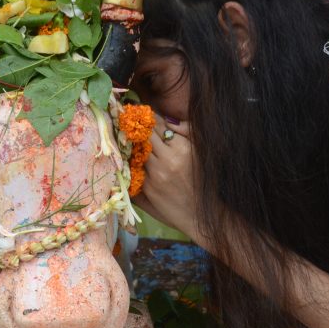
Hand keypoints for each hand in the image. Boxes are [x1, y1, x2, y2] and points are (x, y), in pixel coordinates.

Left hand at [133, 118, 204, 241]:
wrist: (200, 215)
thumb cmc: (202, 181)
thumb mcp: (201, 152)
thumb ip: (187, 131)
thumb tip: (167, 118)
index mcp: (183, 148)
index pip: (158, 124)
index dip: (148, 117)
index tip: (140, 112)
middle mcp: (168, 160)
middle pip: (144, 135)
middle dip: (137, 127)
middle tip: (127, 119)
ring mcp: (155, 175)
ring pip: (136, 150)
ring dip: (132, 143)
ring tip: (126, 136)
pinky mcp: (147, 188)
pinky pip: (133, 167)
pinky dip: (131, 160)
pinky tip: (128, 156)